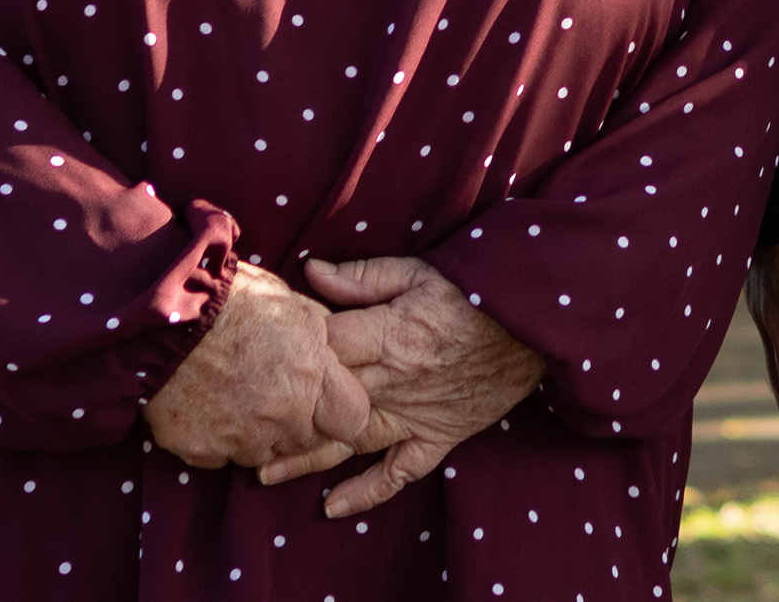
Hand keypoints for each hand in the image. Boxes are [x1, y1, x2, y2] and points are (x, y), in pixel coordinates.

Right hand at [144, 264, 374, 472]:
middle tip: (275, 394)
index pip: (352, 421)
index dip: (342, 411)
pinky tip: (207, 408)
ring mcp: (238, 438)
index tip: (328, 400)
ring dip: (256, 434)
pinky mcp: (199, 450)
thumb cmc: (232, 300)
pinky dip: (217, 440)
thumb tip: (335, 349)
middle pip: (306, 441)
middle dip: (298, 423)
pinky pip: (219, 457)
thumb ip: (321, 337)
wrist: (165, 316)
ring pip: (262, 453)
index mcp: (310, 378)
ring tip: (238, 396)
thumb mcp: (292, 304)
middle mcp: (280, 416)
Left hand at [267, 256, 544, 517]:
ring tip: (264, 473)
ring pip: (350, 442)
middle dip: (283, 416)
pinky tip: (334, 507)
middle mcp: (396, 381)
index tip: (263, 354)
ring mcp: (416, 413)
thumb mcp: (420, 270)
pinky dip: (368, 492)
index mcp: (389, 334)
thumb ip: (364, 276)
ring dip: (307, 459)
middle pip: (326, 404)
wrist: (537, 321)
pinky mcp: (438, 435)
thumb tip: (310, 272)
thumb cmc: (475, 290)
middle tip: (241, 428)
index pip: (324, 349)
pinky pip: (401, 471)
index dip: (292, 353)